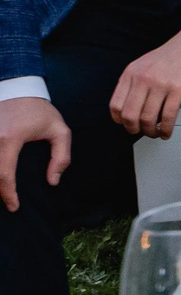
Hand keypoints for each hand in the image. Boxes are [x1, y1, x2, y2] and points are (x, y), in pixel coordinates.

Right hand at [0, 97, 71, 213]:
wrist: (18, 87)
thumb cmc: (39, 110)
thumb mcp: (59, 130)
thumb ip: (61, 157)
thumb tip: (53, 182)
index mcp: (10, 139)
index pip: (5, 175)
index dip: (8, 194)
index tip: (15, 207)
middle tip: (8, 204)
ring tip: (3, 192)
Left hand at [110, 25, 180, 139]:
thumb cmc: (175, 53)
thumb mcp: (146, 63)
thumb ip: (136, 81)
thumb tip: (132, 106)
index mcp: (132, 72)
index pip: (116, 105)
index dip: (120, 120)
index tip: (127, 124)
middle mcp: (143, 78)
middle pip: (130, 115)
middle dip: (134, 129)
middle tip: (141, 132)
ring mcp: (160, 84)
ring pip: (148, 118)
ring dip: (151, 131)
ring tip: (156, 133)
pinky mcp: (179, 89)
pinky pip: (168, 116)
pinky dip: (167, 129)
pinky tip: (168, 131)